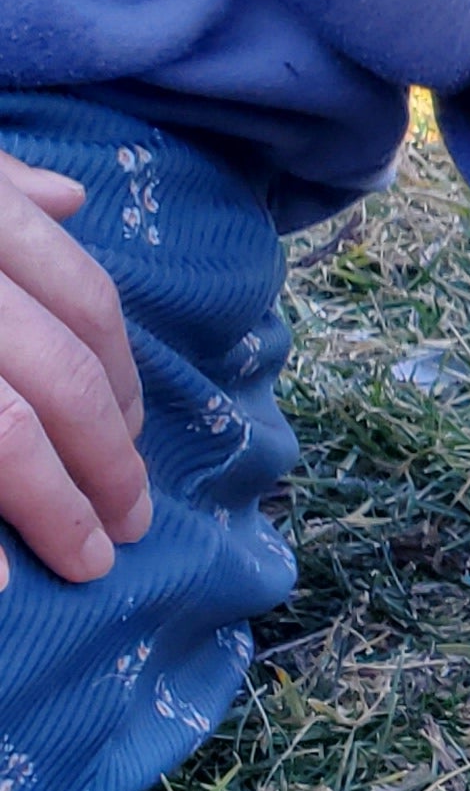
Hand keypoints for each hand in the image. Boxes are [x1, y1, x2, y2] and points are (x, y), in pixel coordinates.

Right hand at [0, 151, 150, 583]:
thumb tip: (69, 199)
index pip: (85, 304)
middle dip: (106, 463)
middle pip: (62, 378)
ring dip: (56, 509)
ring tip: (87, 562)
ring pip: (7, 432)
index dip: (123, 382)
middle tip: (130, 528)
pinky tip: (1, 591)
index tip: (135, 438)